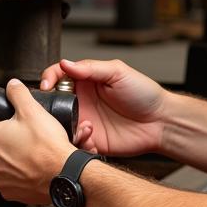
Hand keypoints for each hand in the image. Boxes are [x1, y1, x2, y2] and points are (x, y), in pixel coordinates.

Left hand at [0, 79, 73, 203]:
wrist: (64, 175)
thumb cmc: (48, 148)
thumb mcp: (33, 111)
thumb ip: (18, 94)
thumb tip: (12, 86)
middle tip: (14, 135)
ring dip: (6, 158)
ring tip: (26, 152)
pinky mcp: (9, 193)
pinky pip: (7, 180)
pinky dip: (16, 174)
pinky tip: (30, 167)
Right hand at [39, 58, 167, 156]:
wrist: (160, 122)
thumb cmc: (144, 94)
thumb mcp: (118, 72)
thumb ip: (90, 68)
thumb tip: (66, 63)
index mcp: (87, 81)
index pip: (58, 75)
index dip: (48, 78)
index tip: (46, 85)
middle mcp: (83, 101)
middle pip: (54, 101)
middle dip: (50, 107)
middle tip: (56, 110)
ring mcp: (85, 120)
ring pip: (60, 124)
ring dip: (65, 126)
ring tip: (85, 126)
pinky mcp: (91, 140)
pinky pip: (75, 143)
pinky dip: (78, 142)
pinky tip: (92, 138)